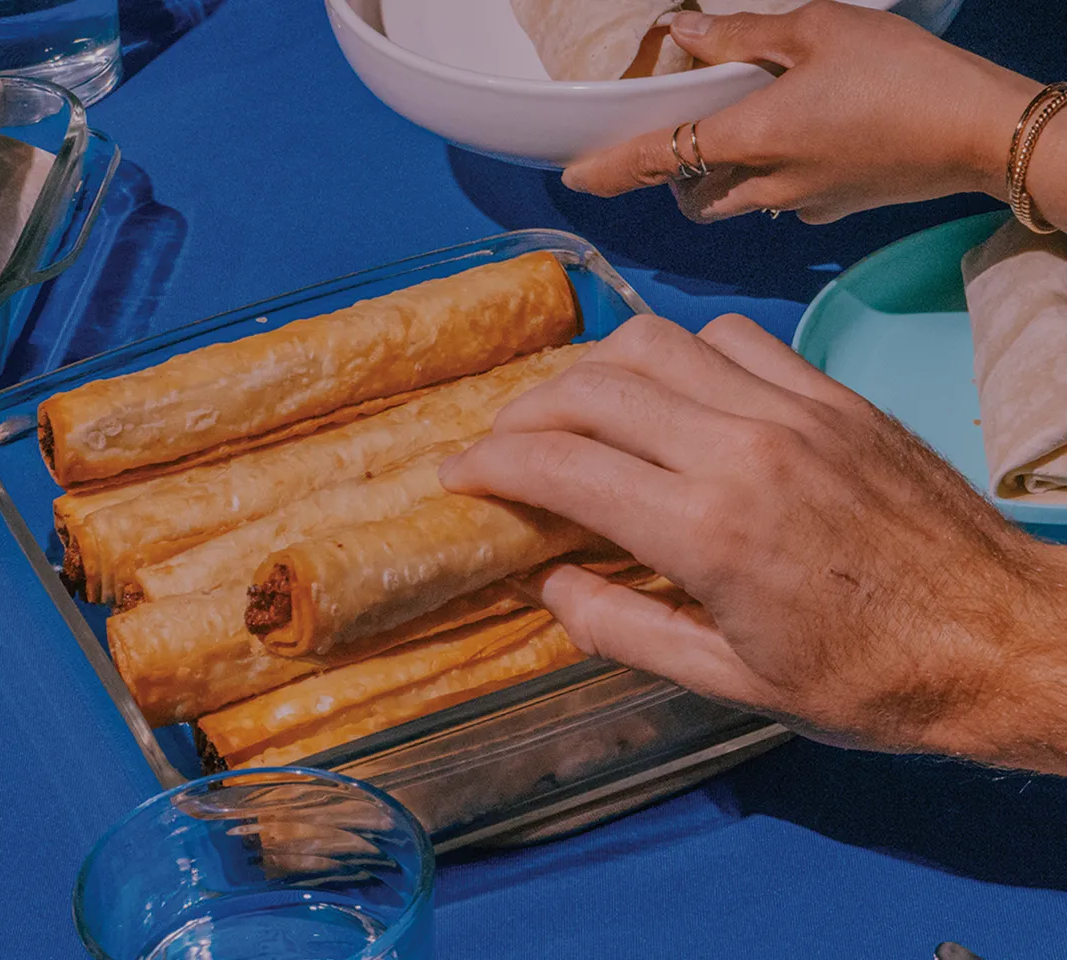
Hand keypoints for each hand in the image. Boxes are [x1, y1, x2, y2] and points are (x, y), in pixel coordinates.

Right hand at [440, 314, 1066, 773]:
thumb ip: (623, 628)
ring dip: (593, 371)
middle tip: (502, 447)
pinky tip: (670, 393)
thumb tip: (546, 583)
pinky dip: (677, 354)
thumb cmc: (870, 681)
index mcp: (707, 531)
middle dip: (524, 412)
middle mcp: (742, 450)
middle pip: (592, 387)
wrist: (1005, 641)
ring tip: (574, 412)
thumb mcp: (731, 684)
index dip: (490, 465)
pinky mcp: (832, 395)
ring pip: (654, 343)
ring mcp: (792, 410)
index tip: (457, 476)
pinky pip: (731, 338)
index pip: (560, 467)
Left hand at [561, 2, 1042, 222]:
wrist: (983, 132)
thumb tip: (688, 30)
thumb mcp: (819, 29)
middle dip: (673, 177)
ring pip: (734, 203)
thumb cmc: (904, 76)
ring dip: (720, 180)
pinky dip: (774, 178)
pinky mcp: (835, 208)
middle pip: (691, 194)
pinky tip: (807, 140)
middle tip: (681, 137)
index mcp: (751, 138)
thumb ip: (744, 34)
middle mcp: (766, 183)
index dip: (609, 170)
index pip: (656, 161)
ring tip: (743, 133)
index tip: (574, 178)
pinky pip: (783, 199)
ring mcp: (802, 203)